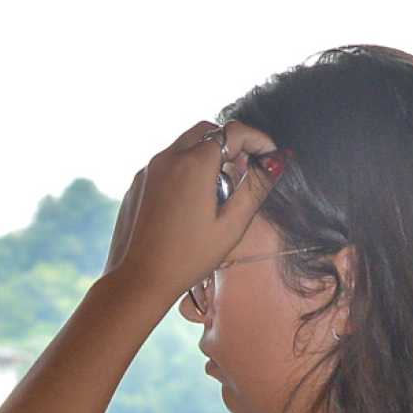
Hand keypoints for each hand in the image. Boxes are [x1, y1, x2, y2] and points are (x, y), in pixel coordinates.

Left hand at [109, 118, 284, 297]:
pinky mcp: (135, 185)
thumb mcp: (231, 225)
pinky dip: (183, 170)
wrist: (136, 281)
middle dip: (230, 145)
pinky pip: (165, 165)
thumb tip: (277, 161)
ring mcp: (147, 171)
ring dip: (206, 157)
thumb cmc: (187, 259)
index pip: (234, 132)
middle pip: (206, 131)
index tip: (269, 158)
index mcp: (193, 165)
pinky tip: (190, 204)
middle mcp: (166, 159)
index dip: (258, 140)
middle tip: (242, 173)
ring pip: (183, 146)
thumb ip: (256, 187)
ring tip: (217, 193)